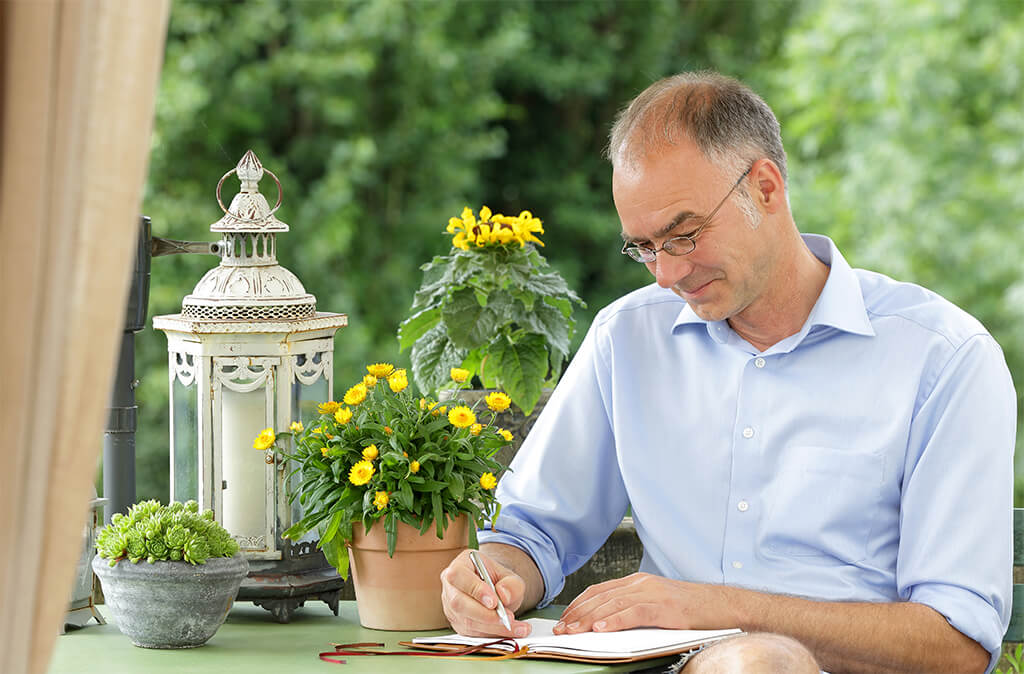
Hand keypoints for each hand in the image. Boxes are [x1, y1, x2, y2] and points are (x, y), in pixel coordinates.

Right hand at [440, 549, 532, 637]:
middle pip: (459, 603)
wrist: (498, 590)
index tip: (494, 602)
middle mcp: (451, 587)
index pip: (458, 575)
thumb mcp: (511, 577)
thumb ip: (512, 584)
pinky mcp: (459, 624)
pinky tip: (513, 632)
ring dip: (493, 627)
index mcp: (460, 565)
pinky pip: (473, 634)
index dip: (474, 589)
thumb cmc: (500, 580)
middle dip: (484, 614)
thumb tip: (503, 596)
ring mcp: (451, 608)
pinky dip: (495, 634)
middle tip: (508, 618)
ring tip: (518, 627)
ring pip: (466, 622)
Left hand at [553, 572, 738, 633]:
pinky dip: (616, 620)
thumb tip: (605, 623)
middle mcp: (642, 584)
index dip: (579, 604)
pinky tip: (602, 628)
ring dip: (590, 619)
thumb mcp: (656, 604)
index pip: (599, 590)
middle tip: (561, 629)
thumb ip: (632, 608)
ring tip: (574, 631)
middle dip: (578, 614)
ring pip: (613, 604)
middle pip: (601, 597)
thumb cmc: (691, 609)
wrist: (724, 606)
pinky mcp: (666, 607)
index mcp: (638, 582)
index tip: (564, 618)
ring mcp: (654, 593)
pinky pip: (635, 613)